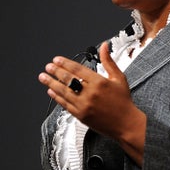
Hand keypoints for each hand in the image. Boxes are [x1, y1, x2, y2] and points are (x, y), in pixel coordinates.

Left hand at [37, 41, 146, 163]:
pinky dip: (57, 97)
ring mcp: (84, 105)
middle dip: (56, 71)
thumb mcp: (119, 78)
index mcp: (99, 82)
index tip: (57, 60)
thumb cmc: (123, 101)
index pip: (77, 69)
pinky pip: (65, 104)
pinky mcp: (80, 115)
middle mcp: (90, 93)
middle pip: (68, 79)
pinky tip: (51, 91)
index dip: (65, 63)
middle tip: (48, 67)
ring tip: (43, 77)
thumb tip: (104, 46)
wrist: (126, 123)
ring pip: (63, 91)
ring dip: (51, 83)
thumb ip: (108, 61)